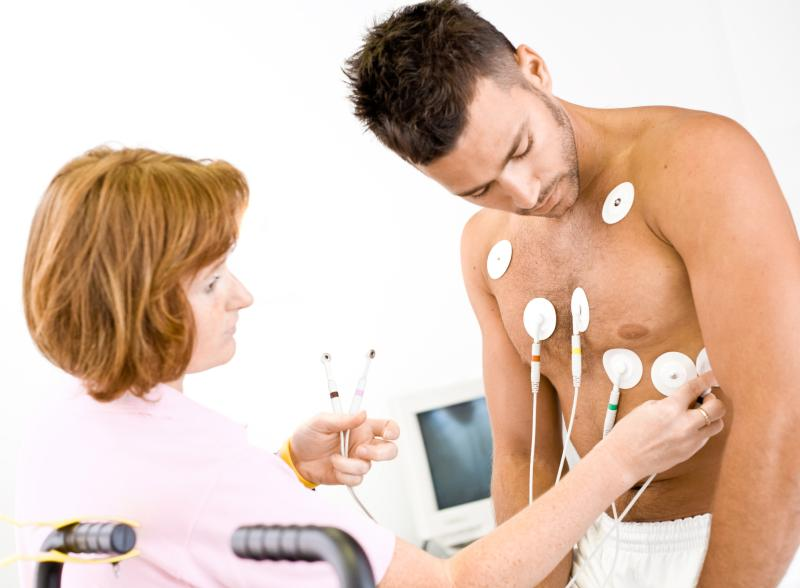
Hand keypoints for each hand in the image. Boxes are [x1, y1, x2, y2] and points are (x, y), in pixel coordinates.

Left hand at [289, 411, 399, 485]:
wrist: (296, 459)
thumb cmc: (308, 435)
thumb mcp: (321, 421)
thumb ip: (342, 419)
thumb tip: (362, 414)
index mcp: (361, 427)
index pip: (387, 427)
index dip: (393, 430)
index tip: (387, 434)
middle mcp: (363, 444)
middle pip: (389, 450)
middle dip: (380, 453)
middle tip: (361, 451)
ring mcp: (357, 461)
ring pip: (367, 467)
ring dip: (349, 464)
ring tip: (333, 458)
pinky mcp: (349, 475)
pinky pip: (356, 479)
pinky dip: (343, 474)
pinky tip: (333, 467)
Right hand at [604, 370, 724, 483]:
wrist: (623, 459)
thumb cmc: (628, 434)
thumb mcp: (646, 408)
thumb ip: (668, 403)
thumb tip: (682, 401)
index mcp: (670, 408)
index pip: (695, 387)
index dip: (707, 379)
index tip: (711, 376)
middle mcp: (684, 424)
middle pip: (717, 407)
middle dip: (714, 400)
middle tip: (706, 398)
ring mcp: (690, 440)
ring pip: (718, 425)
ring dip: (712, 417)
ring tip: (700, 414)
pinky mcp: (690, 452)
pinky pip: (706, 438)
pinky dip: (702, 430)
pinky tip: (690, 428)